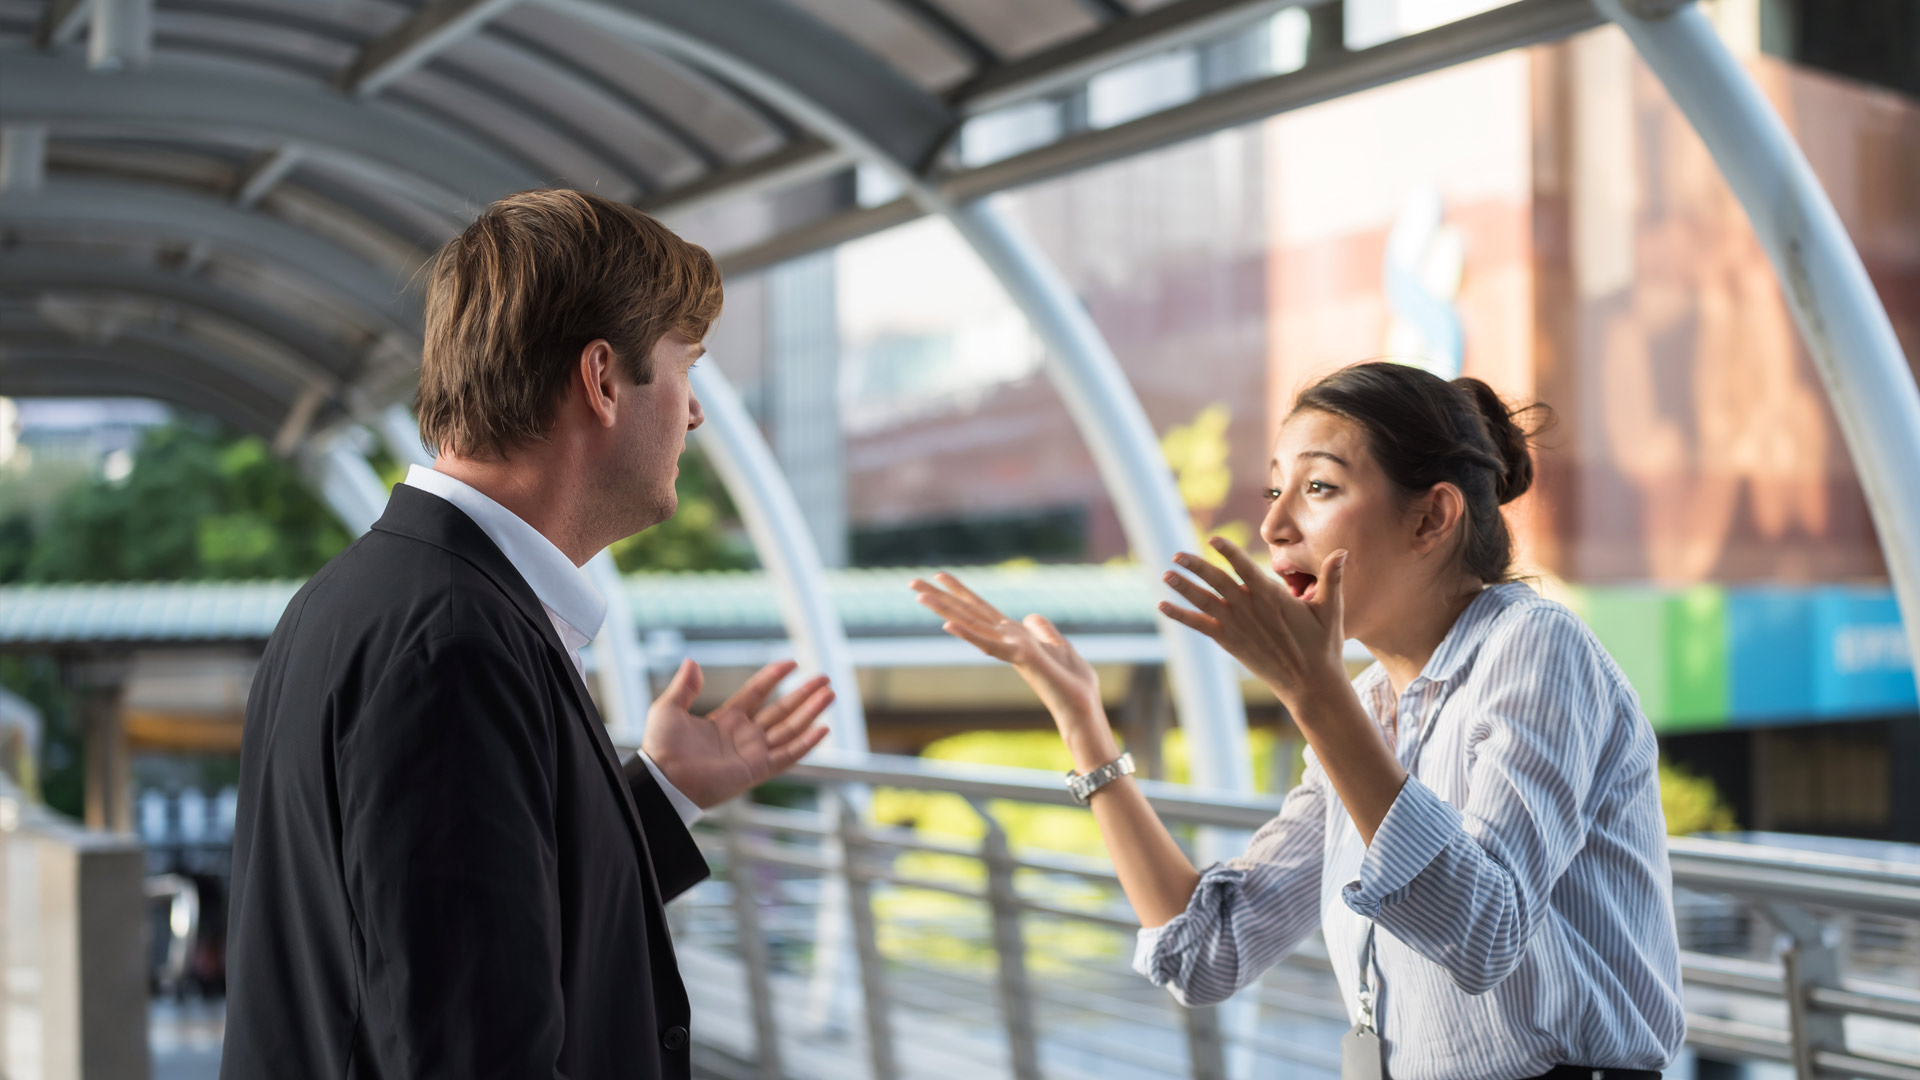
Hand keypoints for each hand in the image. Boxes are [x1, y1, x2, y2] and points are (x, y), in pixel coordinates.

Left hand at [641, 659, 832, 808]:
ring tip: (830, 694)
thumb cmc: (661, 748)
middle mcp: (744, 735)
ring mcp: (753, 753)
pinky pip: (788, 755)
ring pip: (790, 729)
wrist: (663, 780)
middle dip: (804, 694)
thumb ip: (684, 686)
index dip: (773, 677)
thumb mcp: (669, 709)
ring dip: (811, 712)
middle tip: (825, 679)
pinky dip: (806, 743)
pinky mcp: (757, 770)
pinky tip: (823, 728)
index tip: (792, 662)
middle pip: (781, 710)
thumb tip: (691, 661)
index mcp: (725, 720)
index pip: (757, 693)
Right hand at [911, 573, 1115, 763]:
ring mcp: (1011, 649)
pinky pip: (990, 645)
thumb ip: (1043, 630)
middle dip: (941, 597)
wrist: (1082, 709)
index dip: (961, 591)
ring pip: (971, 625)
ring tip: (919, 595)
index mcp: (1015, 636)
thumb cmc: (1073, 684)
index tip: (940, 575)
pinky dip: (968, 634)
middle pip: (969, 613)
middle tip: (912, 582)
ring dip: (944, 609)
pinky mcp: (1022, 658)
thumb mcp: (1059, 646)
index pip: (982, 609)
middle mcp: (1007, 640)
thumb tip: (1029, 616)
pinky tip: (947, 624)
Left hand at [1158, 539, 1350, 712]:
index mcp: (1272, 596)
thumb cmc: (1323, 645)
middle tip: (1177, 554)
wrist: (1311, 684)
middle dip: (1196, 566)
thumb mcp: (1331, 609)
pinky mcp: (1230, 643)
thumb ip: (1332, 578)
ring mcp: (1237, 626)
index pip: (1245, 566)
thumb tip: (1343, 551)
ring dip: (1184, 587)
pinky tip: (1163, 607)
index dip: (1228, 552)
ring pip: (1204, 601)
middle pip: (1217, 581)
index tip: (1214, 540)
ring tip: (1166, 574)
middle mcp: (1250, 608)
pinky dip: (1181, 615)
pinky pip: (1200, 626)